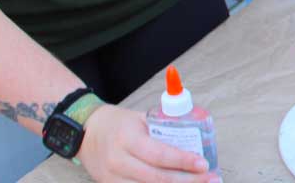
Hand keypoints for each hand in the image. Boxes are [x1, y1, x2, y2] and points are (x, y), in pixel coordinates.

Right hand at [78, 104, 214, 182]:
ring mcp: (112, 178)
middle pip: (156, 178)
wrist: (85, 132)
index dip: (183, 161)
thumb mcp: (141, 118)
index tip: (203, 164)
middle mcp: (118, 161)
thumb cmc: (119, 124)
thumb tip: (197, 137)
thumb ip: (165, 128)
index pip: (159, 154)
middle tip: (209, 179)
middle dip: (186, 181)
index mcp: (127, 138)